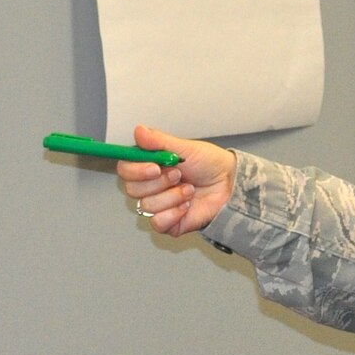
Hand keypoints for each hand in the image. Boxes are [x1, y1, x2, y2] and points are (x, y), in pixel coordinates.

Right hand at [116, 125, 234, 236]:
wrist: (229, 185)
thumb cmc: (209, 165)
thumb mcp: (185, 148)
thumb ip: (159, 141)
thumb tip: (139, 131)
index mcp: (149, 165)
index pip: (125, 169)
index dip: (136, 170)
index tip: (155, 167)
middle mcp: (150, 186)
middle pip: (132, 189)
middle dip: (158, 183)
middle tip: (178, 175)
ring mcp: (158, 205)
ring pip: (147, 205)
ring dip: (172, 196)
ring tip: (189, 190)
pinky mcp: (167, 223)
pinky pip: (158, 222)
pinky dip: (174, 213)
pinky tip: (187, 205)